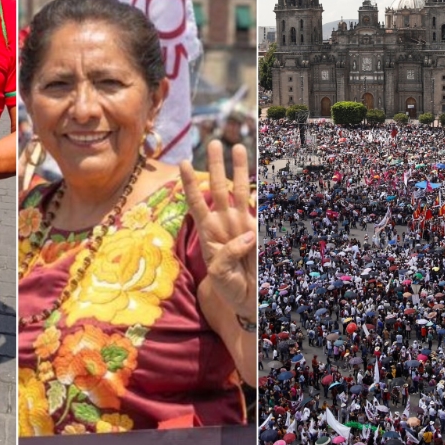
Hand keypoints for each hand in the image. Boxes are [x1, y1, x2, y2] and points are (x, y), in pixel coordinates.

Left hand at [180, 140, 256, 320]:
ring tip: (238, 147)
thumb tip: (248, 235)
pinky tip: (262, 176)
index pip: (196, 203)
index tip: (183, 162)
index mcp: (209, 233)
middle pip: (218, 188)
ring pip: (240, 191)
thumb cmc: (230, 289)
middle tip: (215, 143)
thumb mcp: (220, 276)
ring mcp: (243, 225)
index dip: (189, 184)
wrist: (250, 301)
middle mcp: (225, 224)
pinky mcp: (259, 231)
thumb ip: (228, 255)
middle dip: (216, 165)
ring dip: (239, 170)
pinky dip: (261, 192)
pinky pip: (260, 207)